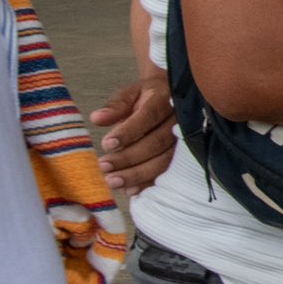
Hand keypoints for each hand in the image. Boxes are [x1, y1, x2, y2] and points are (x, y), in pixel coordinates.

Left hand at [91, 72, 175, 192]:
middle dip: (129, 157)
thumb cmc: (147, 97)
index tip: (107, 144)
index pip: (148, 116)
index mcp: (164, 100)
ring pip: (165, 160)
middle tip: (104, 167)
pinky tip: (131, 190)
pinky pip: (170, 172)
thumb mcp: (131, 93)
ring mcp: (185, 140)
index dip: (129, 131)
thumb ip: (116, 105)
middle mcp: (180, 121)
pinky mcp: (184, 156)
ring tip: (113, 181)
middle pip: (157, 142)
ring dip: (138, 174)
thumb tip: (97, 118)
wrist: (173, 96)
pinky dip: (150, 183)